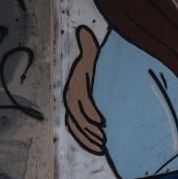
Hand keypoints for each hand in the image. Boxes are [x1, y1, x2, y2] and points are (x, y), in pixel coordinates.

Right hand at [63, 25, 104, 154]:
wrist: (98, 76)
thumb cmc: (96, 66)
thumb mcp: (93, 56)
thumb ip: (89, 46)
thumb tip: (83, 30)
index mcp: (75, 87)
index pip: (78, 103)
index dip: (90, 112)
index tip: (103, 122)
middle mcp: (72, 101)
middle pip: (77, 119)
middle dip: (89, 130)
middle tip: (105, 139)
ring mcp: (75, 111)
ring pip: (77, 128)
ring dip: (89, 139)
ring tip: (104, 145)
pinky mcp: (79, 120)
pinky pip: (79, 133)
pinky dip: (88, 141)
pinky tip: (100, 148)